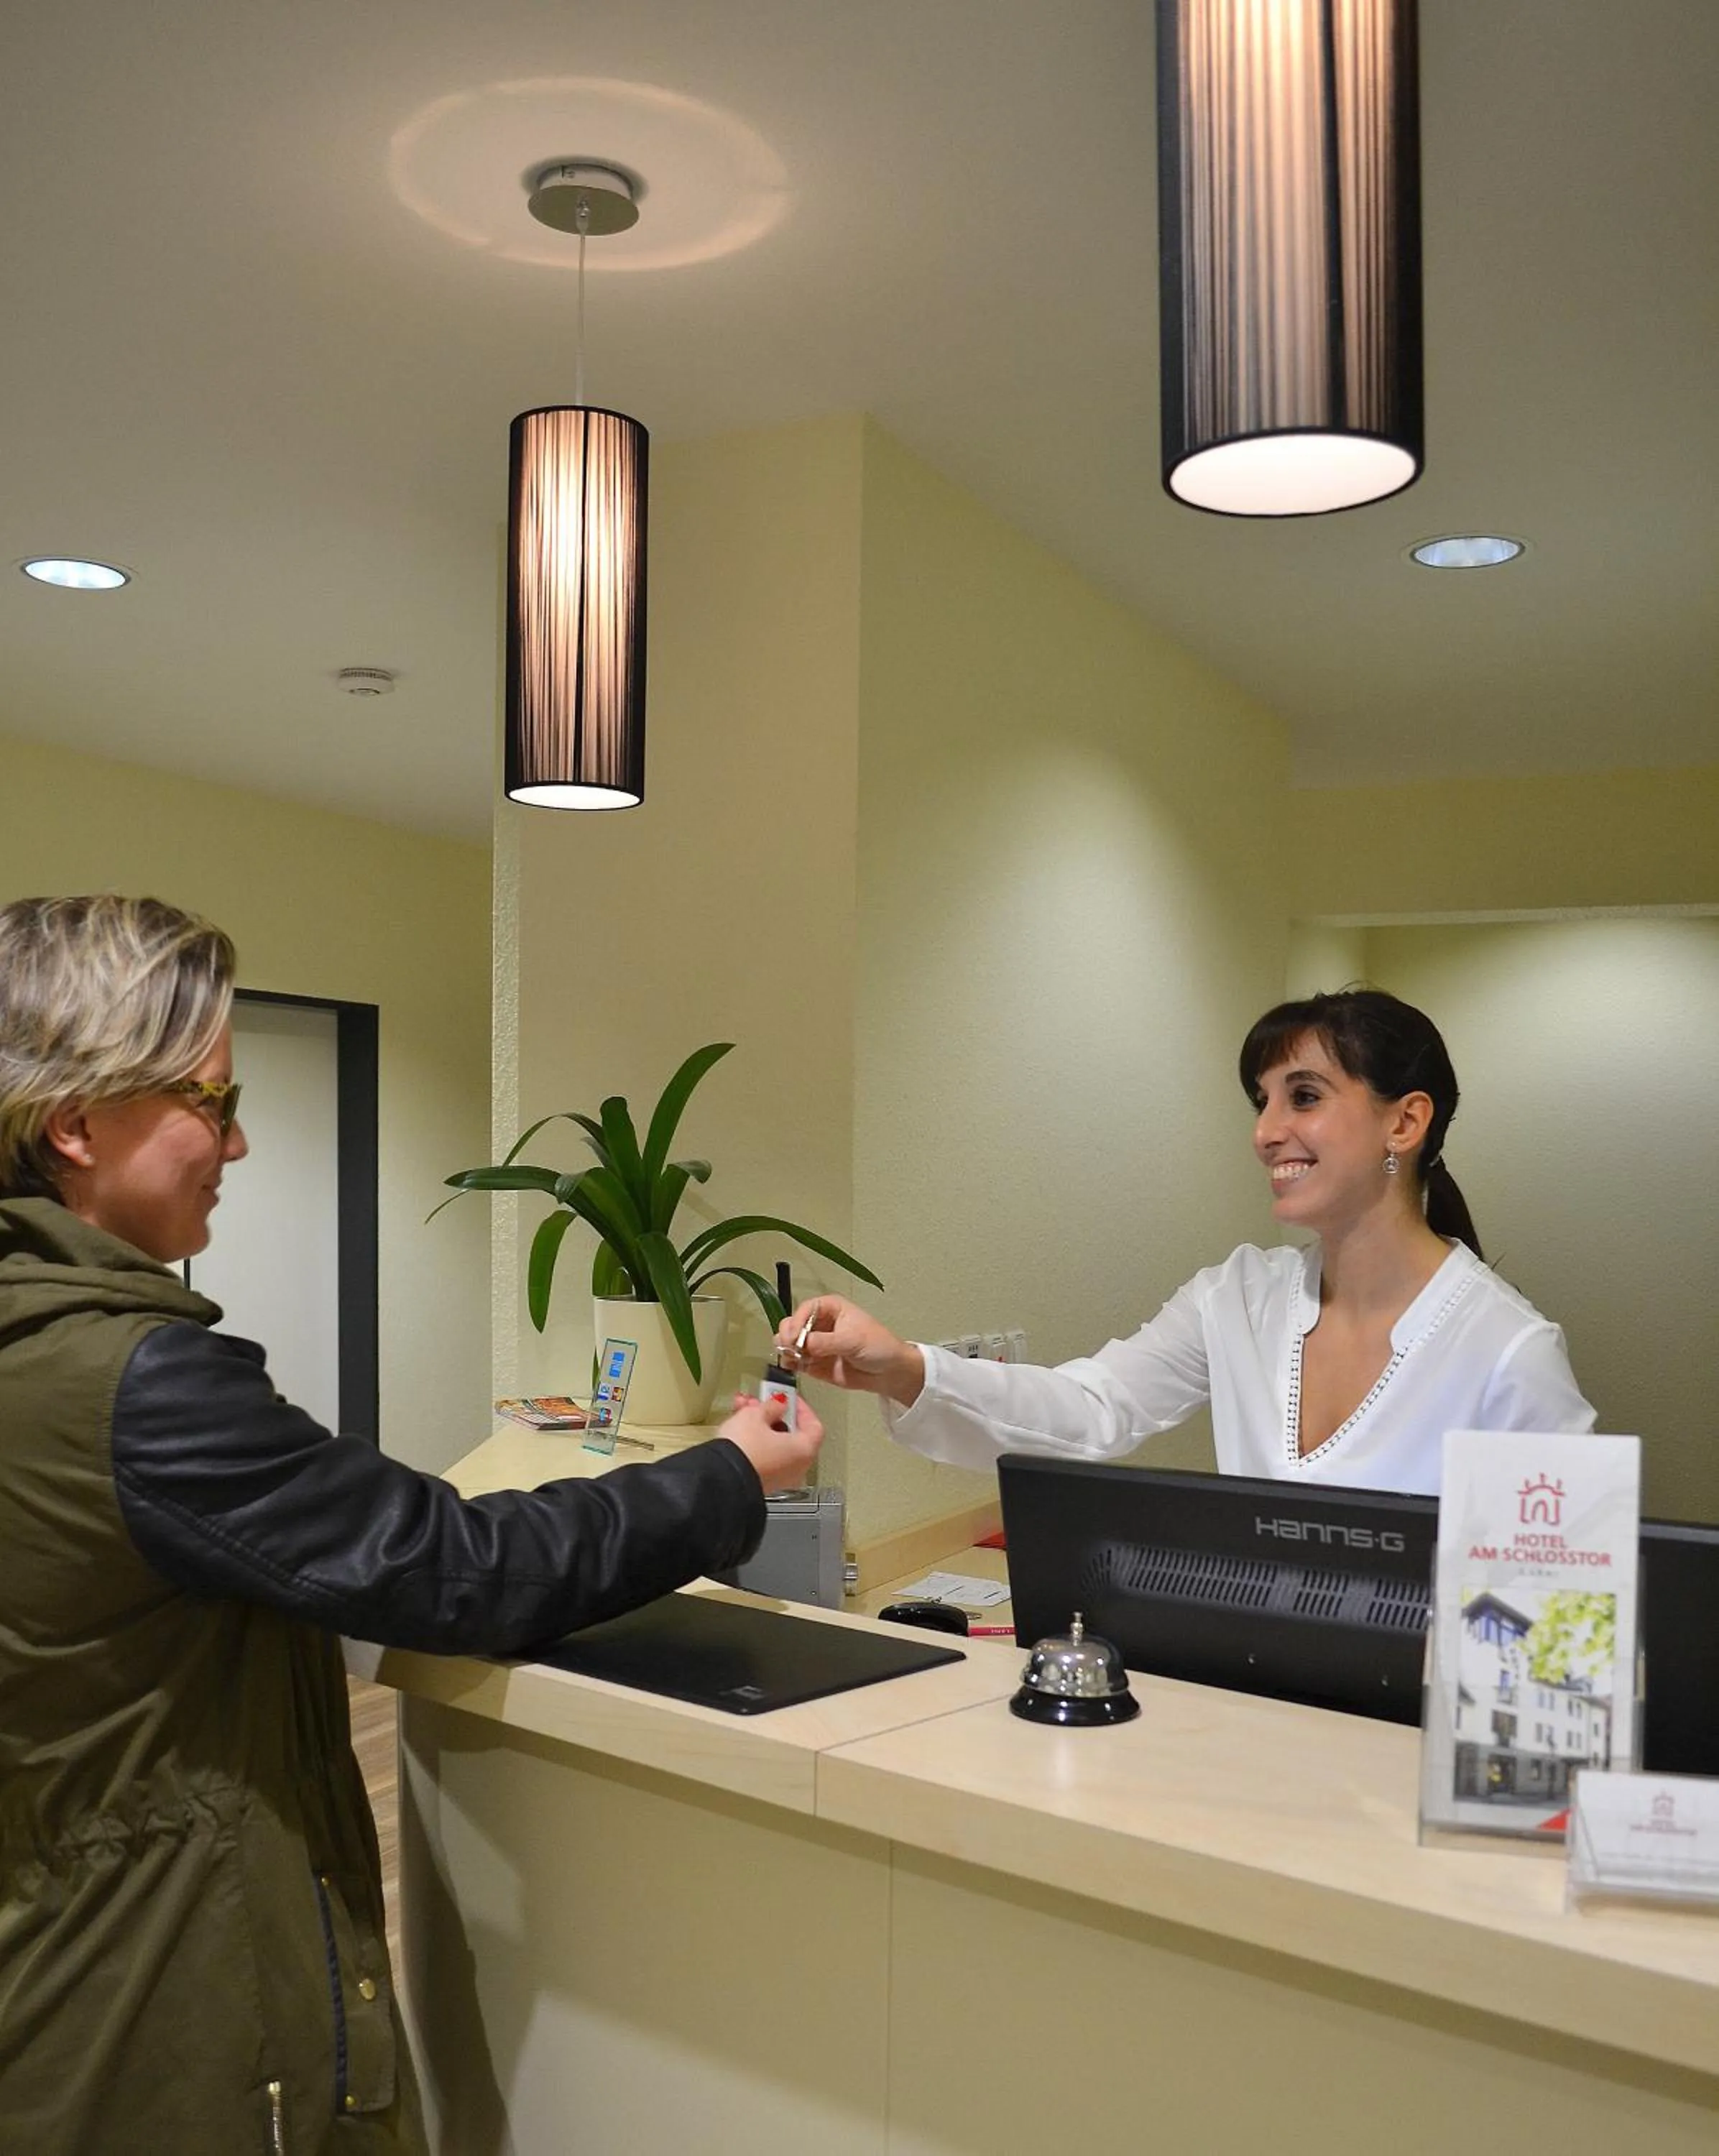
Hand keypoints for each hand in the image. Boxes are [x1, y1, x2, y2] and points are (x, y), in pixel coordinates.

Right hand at [720, 1392, 824, 1496]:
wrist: (720, 1479)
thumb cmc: (744, 1452)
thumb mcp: (756, 1415)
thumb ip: (772, 1406)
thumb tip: (778, 1404)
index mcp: (805, 1451)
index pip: (813, 1425)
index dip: (800, 1407)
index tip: (787, 1397)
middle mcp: (796, 1468)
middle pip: (791, 1434)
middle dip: (774, 1414)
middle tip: (761, 1401)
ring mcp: (779, 1477)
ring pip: (775, 1444)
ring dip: (761, 1425)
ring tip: (742, 1410)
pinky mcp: (761, 1481)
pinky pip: (764, 1455)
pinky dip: (755, 1441)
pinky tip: (739, 1428)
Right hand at [775, 1296, 924, 1406]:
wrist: (888, 1372)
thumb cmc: (878, 1346)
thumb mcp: (853, 1340)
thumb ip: (826, 1342)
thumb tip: (804, 1344)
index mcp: (831, 1308)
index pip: (805, 1309)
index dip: (797, 1321)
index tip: (794, 1337)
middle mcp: (819, 1323)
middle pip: (792, 1324)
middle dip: (788, 1335)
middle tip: (790, 1348)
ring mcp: (815, 1344)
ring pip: (789, 1342)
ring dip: (786, 1350)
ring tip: (792, 1359)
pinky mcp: (813, 1362)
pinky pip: (795, 1360)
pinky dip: (790, 1363)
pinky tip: (792, 1366)